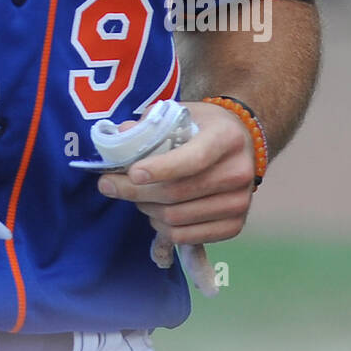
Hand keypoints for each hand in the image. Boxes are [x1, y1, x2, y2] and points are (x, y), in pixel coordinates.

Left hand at [96, 101, 256, 245]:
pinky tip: (154, 213)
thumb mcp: (179, 113)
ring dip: (146, 209)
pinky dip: (163, 229)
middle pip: (178, 192)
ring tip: (135, 196)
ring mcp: (240, 202)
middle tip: (108, 185)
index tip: (132, 173)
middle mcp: (238, 171)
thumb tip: (119, 136)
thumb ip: (149, 124)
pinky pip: (189, 237)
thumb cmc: (202, 126)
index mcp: (225, 138)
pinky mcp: (235, 225)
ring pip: (178, 218)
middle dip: (135, 192)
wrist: (242, 142)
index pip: (192, 159)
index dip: (160, 169)